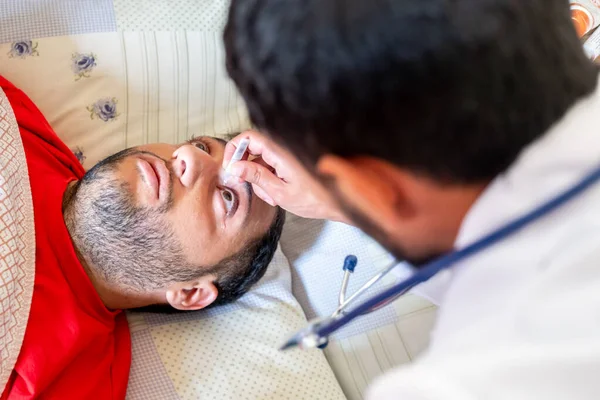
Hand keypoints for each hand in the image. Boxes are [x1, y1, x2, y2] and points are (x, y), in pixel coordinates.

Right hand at [223, 130, 347, 221]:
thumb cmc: (315, 198)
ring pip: (261, 160)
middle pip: (253, 149)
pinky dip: (269, 179)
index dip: (234, 149)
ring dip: (259, 178)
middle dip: (247, 169)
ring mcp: (287, 155)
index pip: (249, 137)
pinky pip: (271, 165)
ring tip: (270, 197)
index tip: (229, 166)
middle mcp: (284, 148)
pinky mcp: (290, 162)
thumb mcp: (279, 192)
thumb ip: (256, 177)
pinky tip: (276, 195)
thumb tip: (235, 166)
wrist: (338, 201)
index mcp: (280, 151)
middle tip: (247, 186)